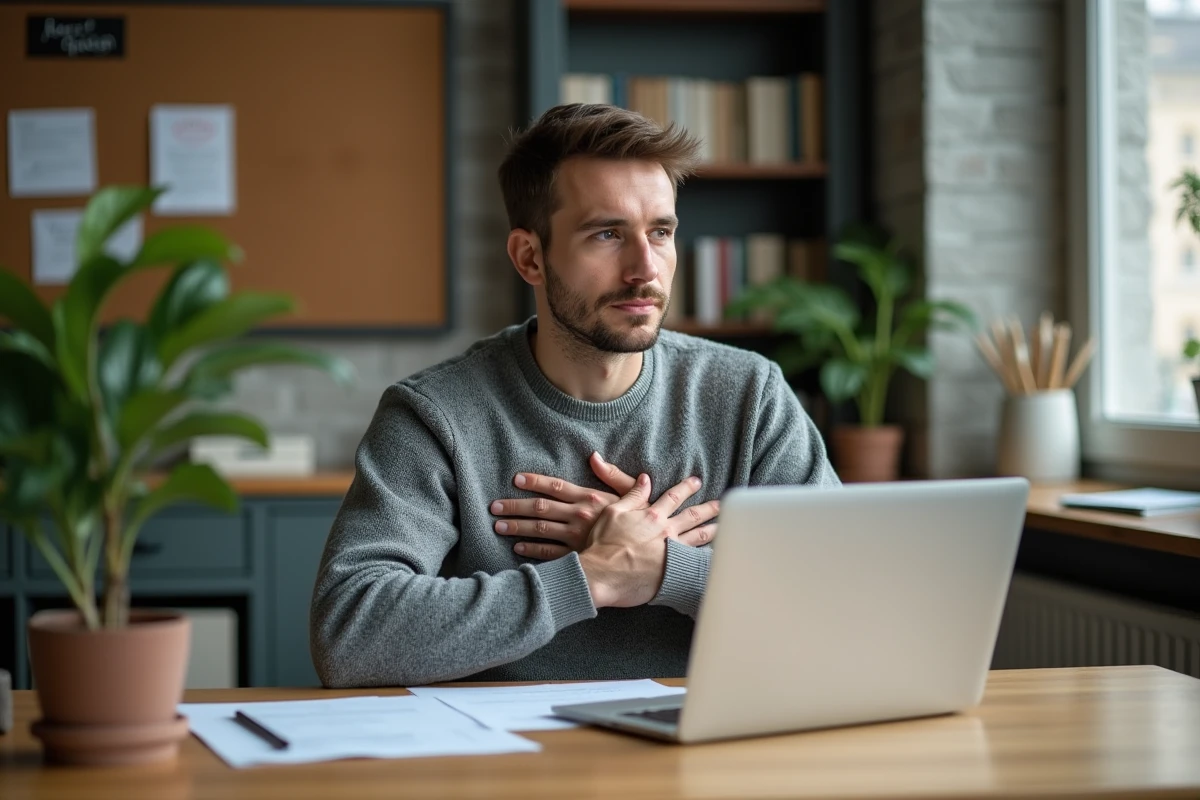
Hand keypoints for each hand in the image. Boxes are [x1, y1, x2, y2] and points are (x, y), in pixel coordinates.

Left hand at [491, 452, 717, 559]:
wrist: (652, 556)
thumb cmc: (643, 524)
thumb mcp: (633, 496)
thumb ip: (614, 475)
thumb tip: (594, 456)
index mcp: (590, 499)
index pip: (556, 487)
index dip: (535, 482)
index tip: (516, 479)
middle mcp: (579, 517)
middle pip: (540, 509)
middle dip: (515, 507)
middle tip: (495, 506)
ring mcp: (576, 538)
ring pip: (540, 531)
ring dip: (517, 528)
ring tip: (498, 526)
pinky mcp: (577, 557)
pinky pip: (550, 554)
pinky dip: (532, 550)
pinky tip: (518, 549)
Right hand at [578, 473, 707, 607]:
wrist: (602, 575)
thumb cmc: (602, 545)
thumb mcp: (613, 512)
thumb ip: (632, 496)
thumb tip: (645, 479)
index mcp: (652, 515)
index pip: (674, 497)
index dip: (686, 488)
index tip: (697, 481)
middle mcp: (666, 531)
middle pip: (692, 516)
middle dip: (708, 508)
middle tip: (720, 503)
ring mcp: (672, 551)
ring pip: (699, 537)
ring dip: (714, 529)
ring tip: (724, 525)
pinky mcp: (673, 571)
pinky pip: (696, 561)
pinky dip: (708, 555)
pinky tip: (717, 554)